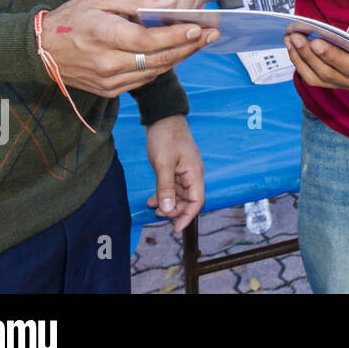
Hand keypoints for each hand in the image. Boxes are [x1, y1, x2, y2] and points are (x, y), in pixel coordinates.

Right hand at [40, 0, 218, 97]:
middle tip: (212, 35)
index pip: (149, 40)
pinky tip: (174, 53)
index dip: (176, 35)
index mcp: (104, 36)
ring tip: (200, 42)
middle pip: (158, 59)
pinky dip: (161, 66)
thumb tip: (170, 0)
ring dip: (179, 57)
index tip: (198, 27)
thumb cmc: (72, 17)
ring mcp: (108, 80)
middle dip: (189, 47)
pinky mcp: (108, 90)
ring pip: (154, 72)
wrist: (40, 50)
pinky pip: (143, 79)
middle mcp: (107, 63)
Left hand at [145, 114, 204, 232]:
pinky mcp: (176, 168)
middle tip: (157, 214)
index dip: (187, 216)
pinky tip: (152, 198)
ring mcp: (185, 171)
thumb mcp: (163, 164)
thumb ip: (166, 187)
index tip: (175, 228)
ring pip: (180, 194)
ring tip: (151, 206)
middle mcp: (193, 173)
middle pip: (189, 199)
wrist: (163, 118)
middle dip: (174, 210)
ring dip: (168, 202)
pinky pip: (173, 186)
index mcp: (194, 173)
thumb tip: (168, 209)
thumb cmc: (165, 138)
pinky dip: (164, 193)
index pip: (197, 201)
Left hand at [285, 12, 348, 91]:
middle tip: (295, 36)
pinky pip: (315, 77)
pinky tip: (292, 48)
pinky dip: (301, 64)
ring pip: (318, 78)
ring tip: (289, 39)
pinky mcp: (338, 80)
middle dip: (309, 55)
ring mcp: (348, 84)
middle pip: (329, 74)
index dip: (333, 57)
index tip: (317, 42)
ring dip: (300, 60)